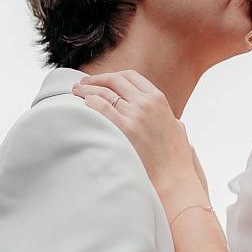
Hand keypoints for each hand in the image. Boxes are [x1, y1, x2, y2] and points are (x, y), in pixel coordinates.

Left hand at [72, 70, 194, 192]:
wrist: (174, 176)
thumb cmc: (175, 156)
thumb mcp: (175, 126)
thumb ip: (164, 115)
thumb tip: (159, 113)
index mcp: (158, 99)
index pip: (131, 76)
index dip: (112, 75)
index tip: (101, 80)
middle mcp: (146, 103)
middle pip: (115, 80)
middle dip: (96, 79)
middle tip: (82, 83)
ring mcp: (136, 115)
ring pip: (105, 93)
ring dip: (87, 90)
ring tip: (76, 92)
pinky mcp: (126, 129)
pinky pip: (103, 108)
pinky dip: (91, 102)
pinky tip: (84, 104)